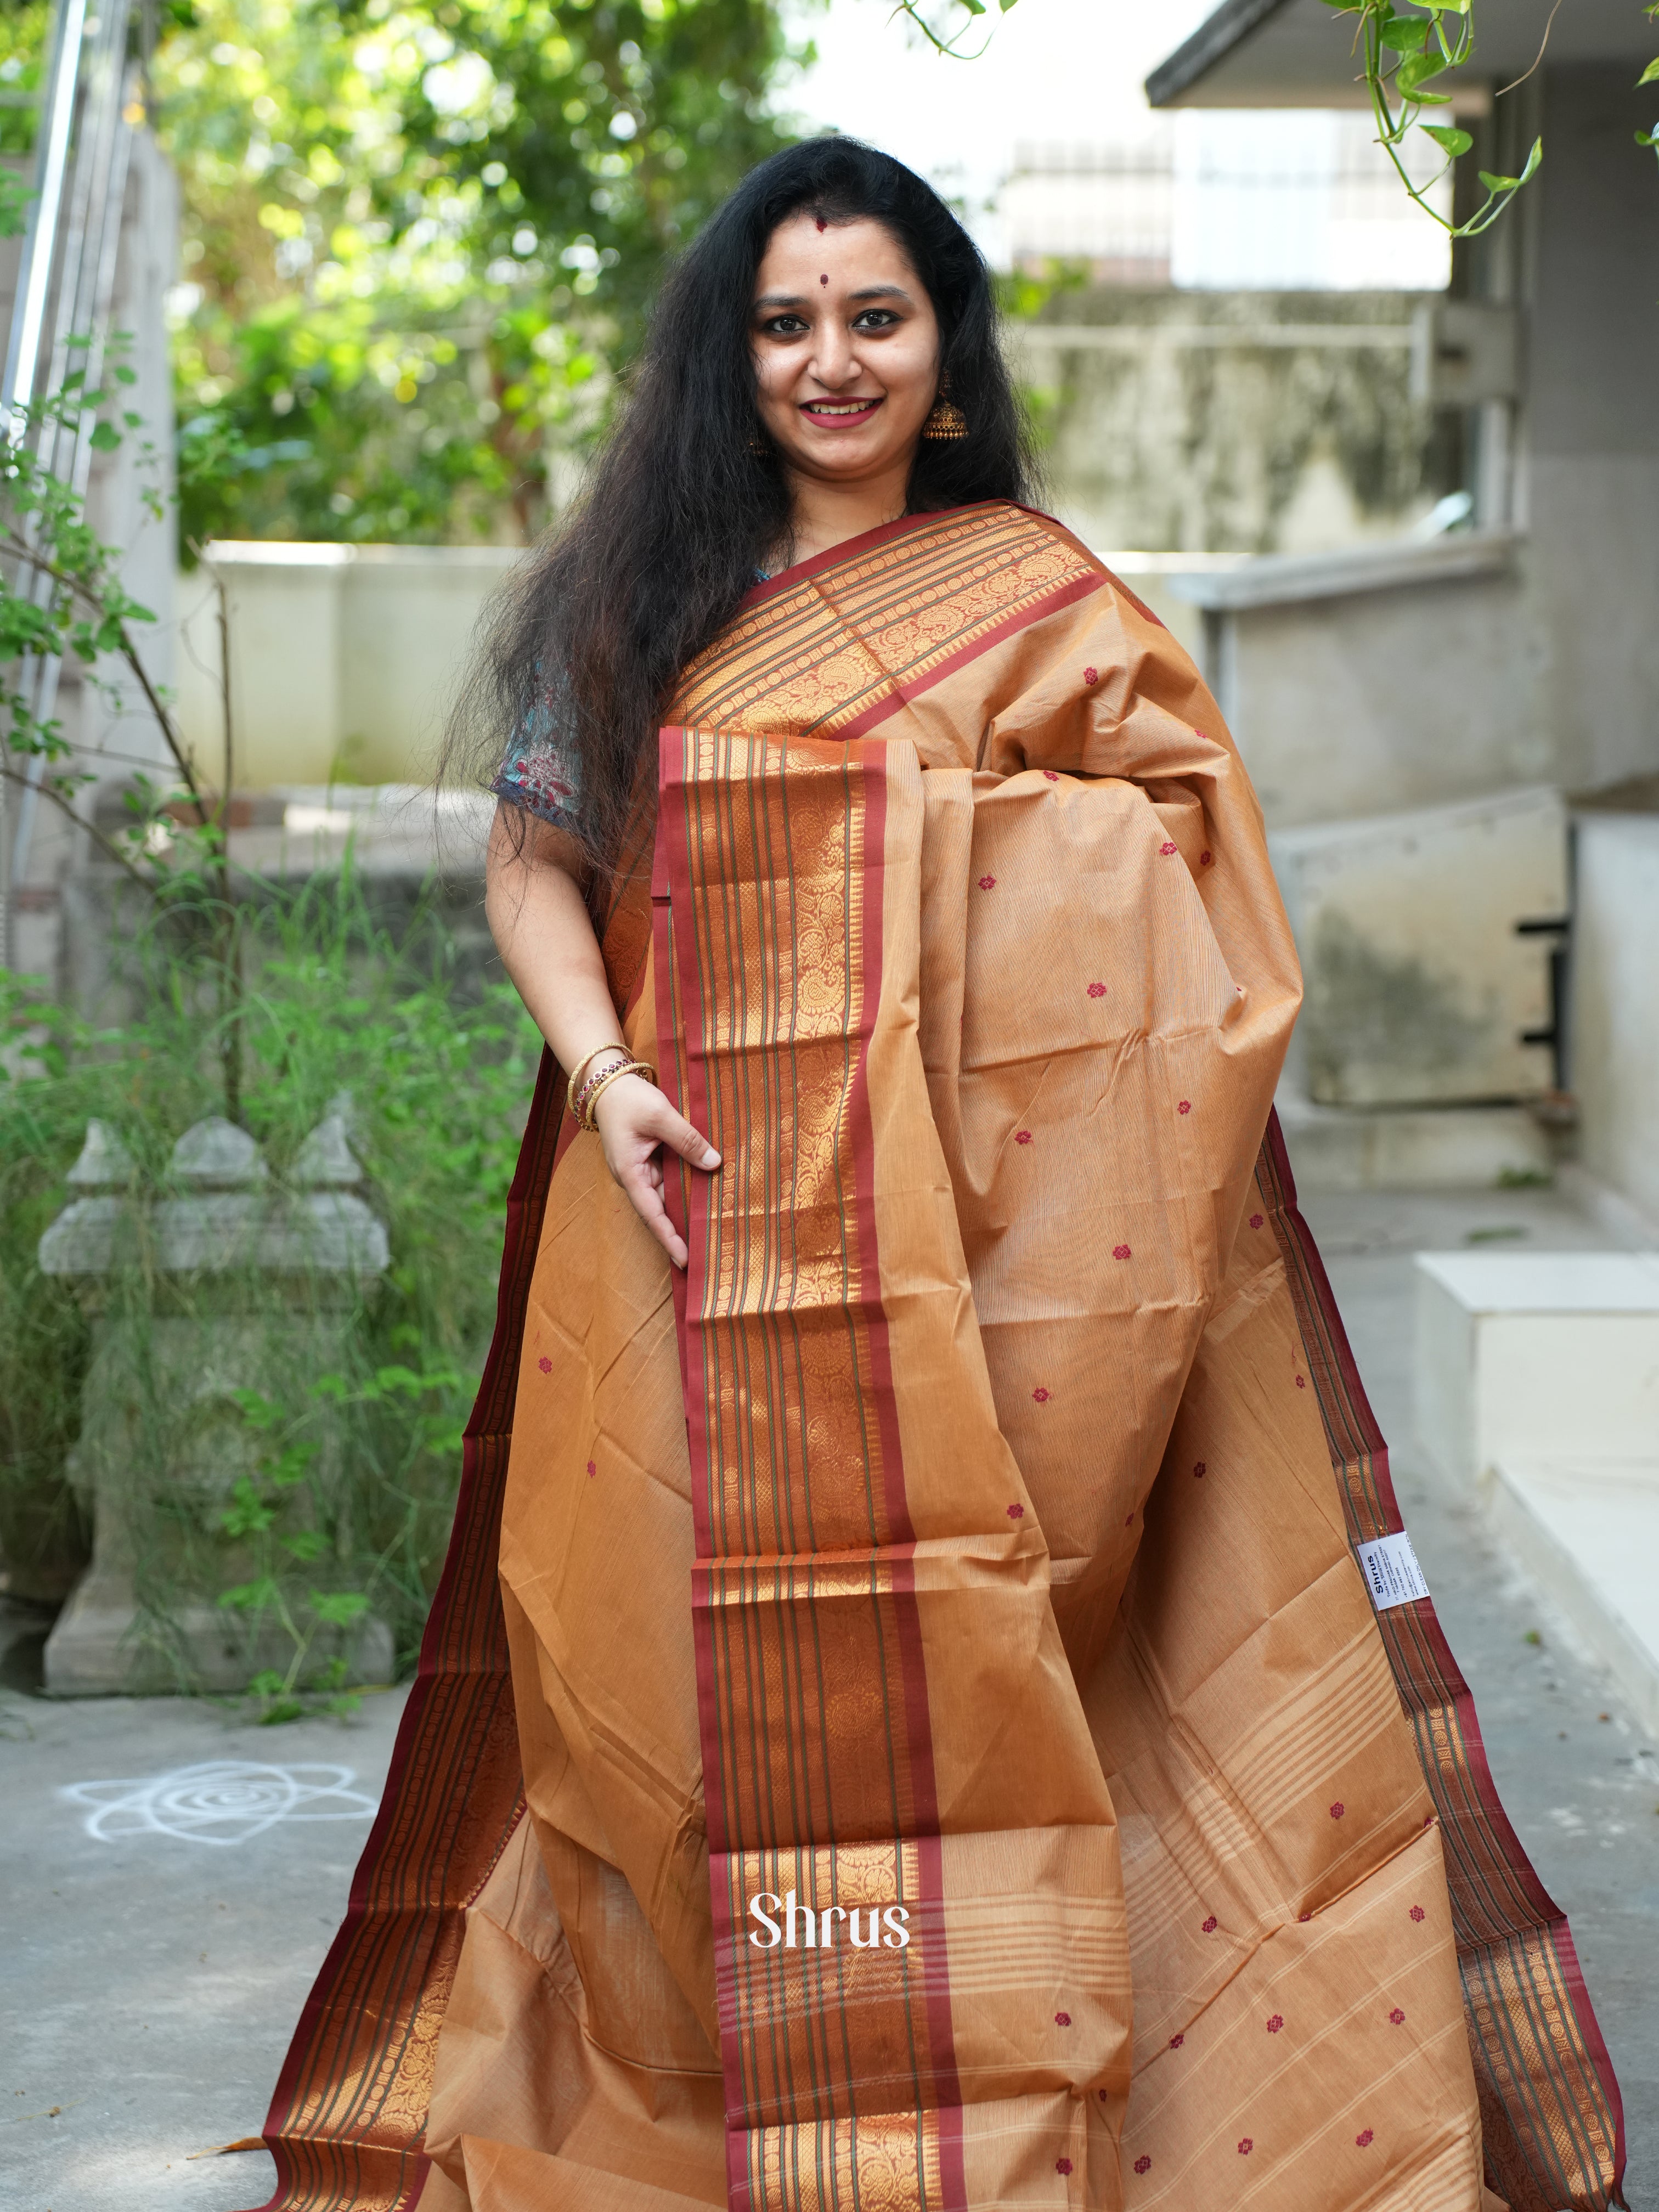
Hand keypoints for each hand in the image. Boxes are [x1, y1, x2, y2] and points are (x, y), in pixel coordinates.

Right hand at [591, 1073, 720, 1269]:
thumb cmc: (628, 1100)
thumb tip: (714, 1162)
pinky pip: (670, 1179)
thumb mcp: (660, 1116)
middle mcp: (635, 1178)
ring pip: (669, 1195)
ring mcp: (641, 1170)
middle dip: (682, 1230)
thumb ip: (687, 1140)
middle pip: (661, 1211)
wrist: (607, 1081)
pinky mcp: (648, 1160)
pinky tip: (707, 1192)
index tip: (685, 1260)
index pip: (653, 1215)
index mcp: (630, 1174)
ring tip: (712, 1228)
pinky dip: (687, 1186)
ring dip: (687, 1208)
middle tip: (708, 1252)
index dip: (669, 1238)